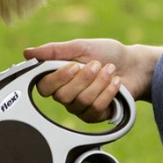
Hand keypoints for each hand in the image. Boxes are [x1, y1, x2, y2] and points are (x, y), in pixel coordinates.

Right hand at [23, 39, 159, 122]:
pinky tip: (116, 83)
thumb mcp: (81, 46)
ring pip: (81, 101)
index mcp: (58, 76)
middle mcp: (66, 94)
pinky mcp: (95, 116)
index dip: (58, 78)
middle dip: (85, 78)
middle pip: (63, 96)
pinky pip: (96, 109)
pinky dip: (108, 92)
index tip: (74, 65)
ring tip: (110, 70)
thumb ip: (55, 50)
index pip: (44, 87)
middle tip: (97, 64)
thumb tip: (27, 52)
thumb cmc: (107, 53)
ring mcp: (80, 107)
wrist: (134, 65)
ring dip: (100, 82)